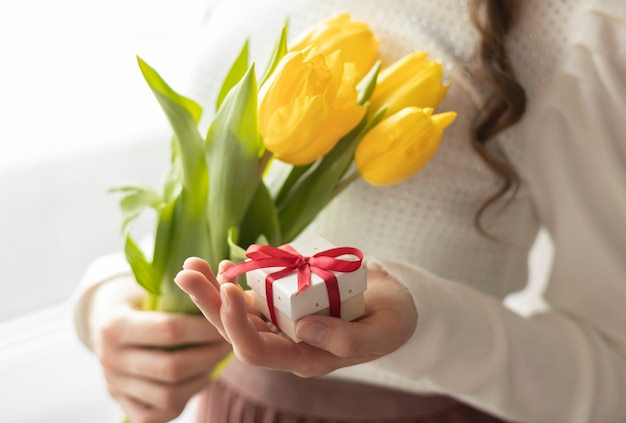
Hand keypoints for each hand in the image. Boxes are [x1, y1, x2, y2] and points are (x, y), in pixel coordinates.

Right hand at [89, 277, 230, 422]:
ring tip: (216, 360)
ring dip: (201, 379)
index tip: (226, 320)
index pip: (170, 330)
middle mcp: (109, 359)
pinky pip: (158, 413)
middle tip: (229, 343)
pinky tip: (197, 378)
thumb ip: (177, 291)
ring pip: (168, 395)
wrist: (102, 321)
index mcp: (114, 325)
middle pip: (172, 367)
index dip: (205, 328)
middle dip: (209, 355)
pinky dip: (184, 399)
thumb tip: (221, 283)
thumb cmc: (137, 299)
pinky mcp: (122, 403)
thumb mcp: (147, 286)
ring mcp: (114, 385)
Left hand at [175, 259, 416, 377]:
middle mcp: (287, 344)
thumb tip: (305, 329)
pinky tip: (222, 264)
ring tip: (192, 265)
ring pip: (239, 312)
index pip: (258, 351)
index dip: (237, 324)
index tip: (229, 289)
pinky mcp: (285, 303)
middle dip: (209, 304)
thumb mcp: (382, 331)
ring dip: (212, 290)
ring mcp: (283, 323)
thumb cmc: (393, 320)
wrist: (396, 305)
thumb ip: (347, 339)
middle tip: (187, 273)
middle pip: (236, 331)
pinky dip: (236, 280)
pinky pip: (253, 295)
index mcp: (306, 358)